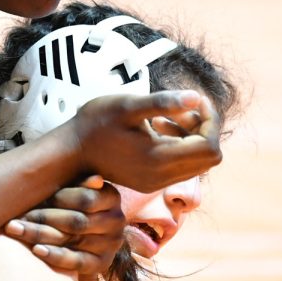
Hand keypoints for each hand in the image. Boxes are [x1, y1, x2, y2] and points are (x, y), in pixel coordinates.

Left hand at [5, 176, 124, 274]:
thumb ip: (74, 180)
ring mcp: (111, 244)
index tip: (31, 197)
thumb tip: (95, 179)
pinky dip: (55, 255)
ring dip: (39, 235)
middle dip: (42, 218)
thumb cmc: (67, 204)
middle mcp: (116, 220)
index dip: (57, 199)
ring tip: (14, 229)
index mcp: (111, 196)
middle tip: (14, 217)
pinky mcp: (102, 264)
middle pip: (76, 220)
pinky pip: (77, 261)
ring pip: (72, 239)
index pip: (85, 198)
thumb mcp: (72, 188)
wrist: (77, 239)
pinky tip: (36, 250)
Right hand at [65, 91, 220, 192]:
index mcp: (159, 159)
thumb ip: (163, 102)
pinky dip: (179, 146)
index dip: (211, 120)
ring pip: (197, 163)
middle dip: (204, 129)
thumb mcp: (127, 105)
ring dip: (191, 137)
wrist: (70, 151)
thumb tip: (197, 97)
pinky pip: (181, 166)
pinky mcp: (151, 182)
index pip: (209, 147)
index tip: (197, 99)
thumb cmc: (95, 123)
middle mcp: (162, 177)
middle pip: (209, 158)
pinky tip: (157, 128)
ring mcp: (156, 183)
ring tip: (164, 117)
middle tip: (181, 108)